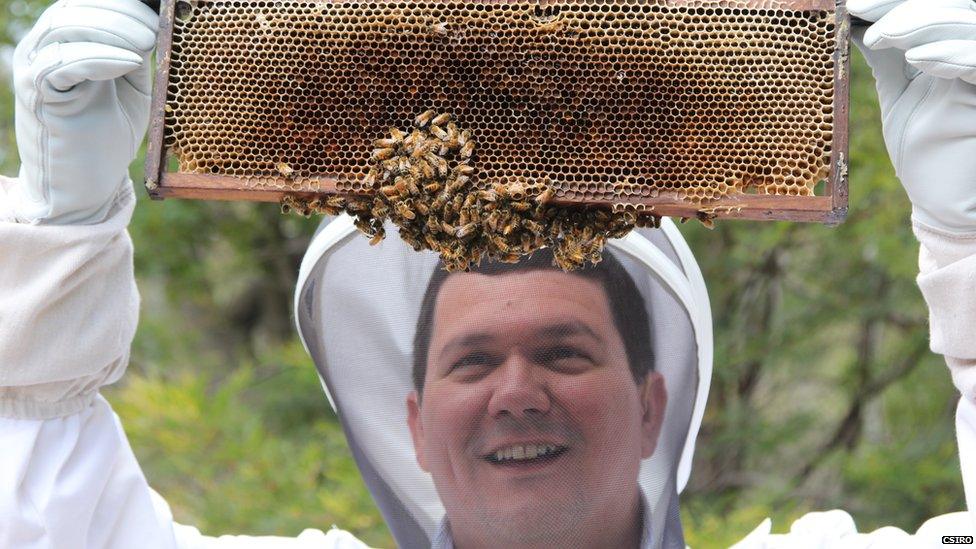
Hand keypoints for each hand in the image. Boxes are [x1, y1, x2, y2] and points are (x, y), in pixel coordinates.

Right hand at [8, 0, 158, 224]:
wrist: (84, 185)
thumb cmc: (107, 136)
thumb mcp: (132, 87)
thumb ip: (137, 55)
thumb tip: (157, 24)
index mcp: (65, 44)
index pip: (86, 6)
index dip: (122, 6)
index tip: (158, 14)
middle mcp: (43, 51)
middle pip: (75, 10)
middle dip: (120, 14)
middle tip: (154, 29)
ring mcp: (36, 70)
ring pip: (66, 29)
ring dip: (112, 30)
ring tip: (146, 42)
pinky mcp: (38, 95)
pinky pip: (62, 63)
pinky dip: (99, 56)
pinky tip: (129, 62)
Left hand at [849, 0, 975, 233]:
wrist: (943, 199)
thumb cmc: (923, 149)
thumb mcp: (897, 94)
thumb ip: (886, 57)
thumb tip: (856, 22)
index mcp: (954, 46)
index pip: (934, 4)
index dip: (895, 0)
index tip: (853, 3)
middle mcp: (974, 51)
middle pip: (954, 4)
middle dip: (904, 4)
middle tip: (860, 9)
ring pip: (967, 23)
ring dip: (920, 22)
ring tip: (882, 34)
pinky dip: (951, 54)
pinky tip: (917, 57)